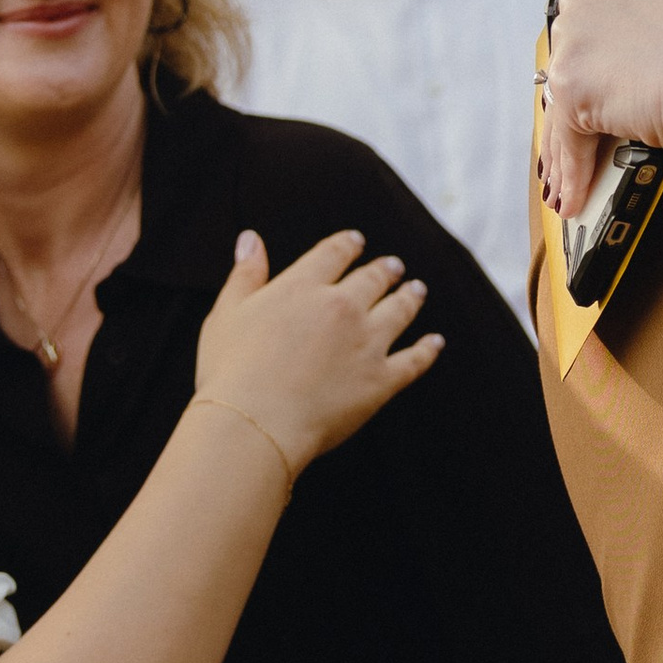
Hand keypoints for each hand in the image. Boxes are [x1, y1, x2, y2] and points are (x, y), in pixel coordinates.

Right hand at [191, 229, 443, 479]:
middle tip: (394, 266)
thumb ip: (245, 274)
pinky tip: (436, 342)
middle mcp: (341, 307)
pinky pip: (415, 359)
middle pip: (373, 278)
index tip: (356, 240)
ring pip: (399, 310)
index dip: (348, 244)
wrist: (254, 423)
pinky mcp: (381, 380)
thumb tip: (251, 239)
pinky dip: (428, 349)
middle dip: (386, 270)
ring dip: (410, 297)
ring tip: (417, 289)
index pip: (333, 253)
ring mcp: (367, 342)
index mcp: (303, 286)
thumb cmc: (230, 372)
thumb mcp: (226, 314)